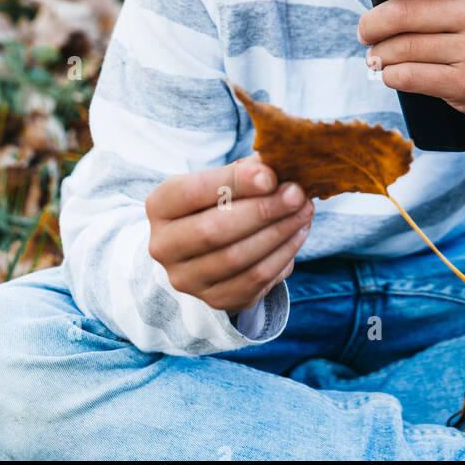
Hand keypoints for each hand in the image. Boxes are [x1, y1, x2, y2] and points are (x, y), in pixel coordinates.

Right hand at [146, 154, 313, 314]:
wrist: (203, 247)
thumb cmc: (216, 202)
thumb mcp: (221, 180)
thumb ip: (246, 171)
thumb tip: (278, 164)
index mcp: (159, 207)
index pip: (192, 192)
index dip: (233, 183)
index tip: (271, 175)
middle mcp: (163, 247)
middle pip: (213, 231)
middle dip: (262, 210)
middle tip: (297, 194)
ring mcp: (186, 279)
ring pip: (237, 259)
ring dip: (279, 233)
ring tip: (305, 210)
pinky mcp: (214, 300)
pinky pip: (254, 281)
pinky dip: (282, 255)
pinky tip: (298, 233)